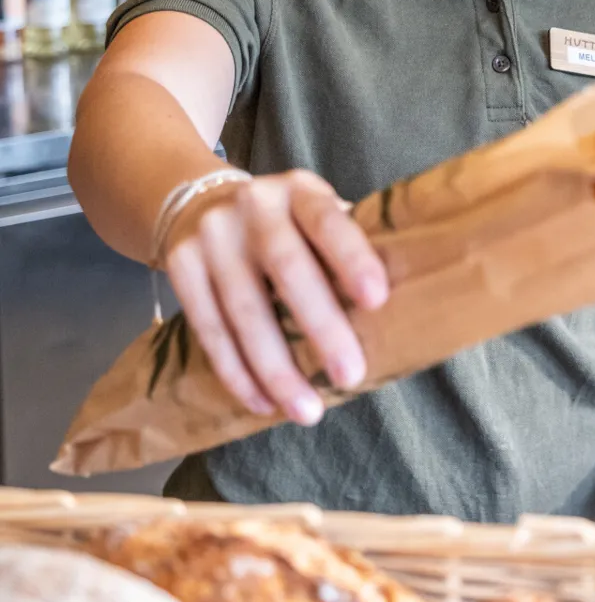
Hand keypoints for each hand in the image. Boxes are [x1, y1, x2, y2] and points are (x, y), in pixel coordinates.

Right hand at [162, 169, 387, 425]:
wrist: (199, 202)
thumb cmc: (286, 224)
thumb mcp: (315, 215)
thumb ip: (349, 248)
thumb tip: (408, 305)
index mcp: (300, 191)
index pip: (329, 221)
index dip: (352, 259)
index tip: (377, 300)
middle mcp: (253, 205)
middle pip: (286, 269)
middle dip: (320, 326)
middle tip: (350, 375)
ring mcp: (212, 236)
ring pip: (243, 311)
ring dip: (275, 368)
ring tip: (307, 410)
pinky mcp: (180, 266)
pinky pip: (208, 329)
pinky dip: (236, 372)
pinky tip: (262, 402)